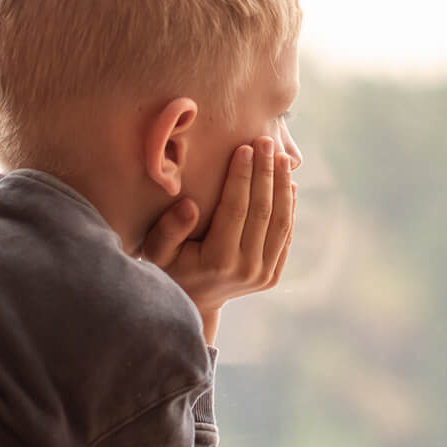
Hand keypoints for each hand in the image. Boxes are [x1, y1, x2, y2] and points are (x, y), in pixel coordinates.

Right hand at [141, 137, 296, 327]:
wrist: (194, 304)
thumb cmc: (170, 270)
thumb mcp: (157, 252)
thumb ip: (170, 230)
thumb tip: (190, 206)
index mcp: (219, 261)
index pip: (235, 208)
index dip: (241, 176)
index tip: (244, 148)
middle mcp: (247, 268)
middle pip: (262, 211)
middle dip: (265, 173)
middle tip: (266, 142)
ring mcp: (263, 274)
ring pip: (280, 222)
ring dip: (282, 186)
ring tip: (281, 157)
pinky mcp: (273, 275)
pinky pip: (285, 235)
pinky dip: (289, 208)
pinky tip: (288, 184)